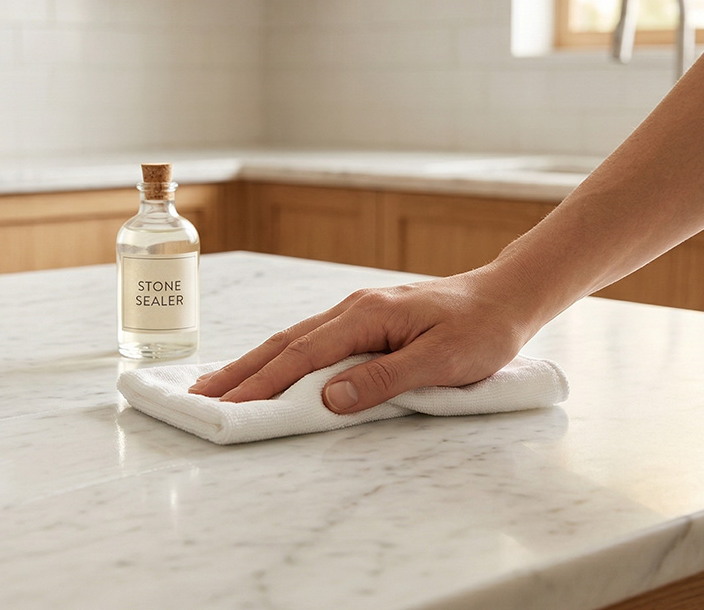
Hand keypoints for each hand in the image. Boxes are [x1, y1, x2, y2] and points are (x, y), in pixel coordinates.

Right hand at [188, 267, 534, 413]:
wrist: (504, 297)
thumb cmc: (480, 330)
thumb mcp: (441, 362)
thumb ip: (384, 380)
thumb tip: (329, 398)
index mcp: (366, 316)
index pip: (302, 355)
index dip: (264, 383)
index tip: (229, 407)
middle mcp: (352, 309)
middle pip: (284, 344)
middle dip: (240, 372)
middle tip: (199, 398)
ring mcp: (355, 313)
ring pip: (293, 341)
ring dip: (254, 365)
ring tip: (219, 386)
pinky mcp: (363, 321)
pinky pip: (311, 341)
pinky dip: (280, 358)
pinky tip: (267, 369)